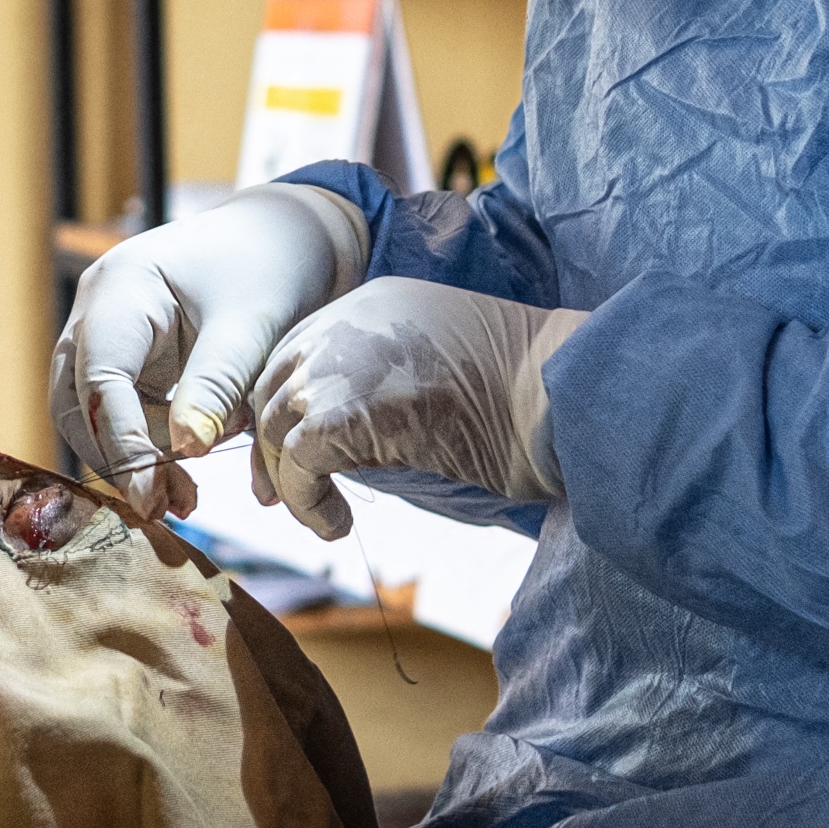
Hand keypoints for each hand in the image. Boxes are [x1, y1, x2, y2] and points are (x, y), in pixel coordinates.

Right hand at [50, 181, 368, 519]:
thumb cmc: (273, 265)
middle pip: (77, 403)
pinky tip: (187, 478)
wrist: (291, 236)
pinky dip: (150, 448)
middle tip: (165, 505)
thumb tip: (184, 451)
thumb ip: (216, 385)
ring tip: (185, 499)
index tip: (150, 494)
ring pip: (92, 416)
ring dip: (133, 461)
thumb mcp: (252, 324)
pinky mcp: (129, 359)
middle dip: (119, 458)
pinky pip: (122, 414)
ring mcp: (108, 335)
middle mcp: (98, 311)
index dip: (121, 441)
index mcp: (120, 288)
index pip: (99, 378)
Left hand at [249, 280, 588, 540]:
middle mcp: (347, 321)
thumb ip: (383, 384)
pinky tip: (336, 525)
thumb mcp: (436, 369)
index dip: (283, 405)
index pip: (297, 351)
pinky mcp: (346, 413)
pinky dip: (308, 503)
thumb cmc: (522, 397)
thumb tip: (342, 442)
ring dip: (290, 482)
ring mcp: (342, 364)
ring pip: (276, 427)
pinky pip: (297, 464)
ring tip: (323, 518)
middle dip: (268, 446)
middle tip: (276, 497)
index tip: (283, 454)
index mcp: (373, 302)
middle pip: (274, 385)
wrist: (560, 398)